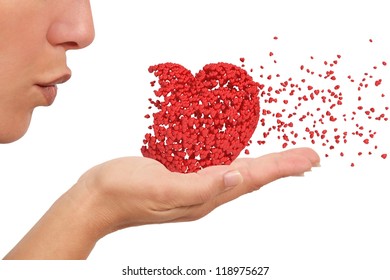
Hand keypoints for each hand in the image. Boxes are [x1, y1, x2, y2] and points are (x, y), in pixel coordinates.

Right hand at [75, 147, 319, 236]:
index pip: (252, 179)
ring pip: (238, 172)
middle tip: (309, 158)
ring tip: (285, 160)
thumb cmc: (122, 192)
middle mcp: (204, 193)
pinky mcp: (181, 176)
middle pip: (252, 177)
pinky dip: (237, 158)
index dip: (283, 167)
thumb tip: (237, 176)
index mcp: (203, 197)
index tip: (310, 159)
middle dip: (283, 167)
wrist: (95, 200)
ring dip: (265, 165)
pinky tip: (240, 157)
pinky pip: (217, 165)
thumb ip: (199, 186)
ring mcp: (193, 186)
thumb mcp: (160, 189)